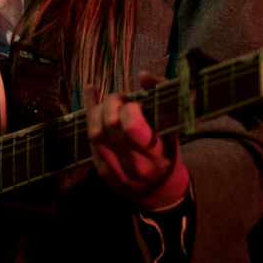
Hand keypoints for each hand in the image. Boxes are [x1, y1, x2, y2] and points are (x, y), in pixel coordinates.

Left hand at [84, 71, 189, 209]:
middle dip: (113, 104)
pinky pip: (89, 139)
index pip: (132, 128)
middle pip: (111, 127)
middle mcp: (136, 165)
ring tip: (110, 103)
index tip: (136, 105)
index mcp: (157, 153)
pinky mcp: (101, 169)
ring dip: (99, 110)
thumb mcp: (173, 124)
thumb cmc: (167, 149)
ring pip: (96, 134)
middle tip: (121, 100)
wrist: (158, 187)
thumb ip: (162, 95)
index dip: (129, 110)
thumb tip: (142, 75)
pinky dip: (89, 113)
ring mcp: (115, 170)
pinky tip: (91, 91)